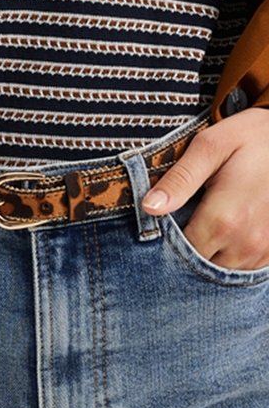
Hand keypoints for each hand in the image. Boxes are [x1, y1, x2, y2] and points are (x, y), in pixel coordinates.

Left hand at [141, 108, 268, 270]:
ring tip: (206, 223)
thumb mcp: (210, 147)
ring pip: (223, 270)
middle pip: (201, 265)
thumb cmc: (251, 138)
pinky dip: (231, 255)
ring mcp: (264, 250)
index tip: (162, 222)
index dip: (166, 240)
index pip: (180, 252)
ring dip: (211, 253)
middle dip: (186, 249)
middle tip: (183, 219)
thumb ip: (179, 179)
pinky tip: (226, 231)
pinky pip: (245, 267)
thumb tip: (149, 206)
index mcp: (224, 219)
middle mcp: (246, 243)